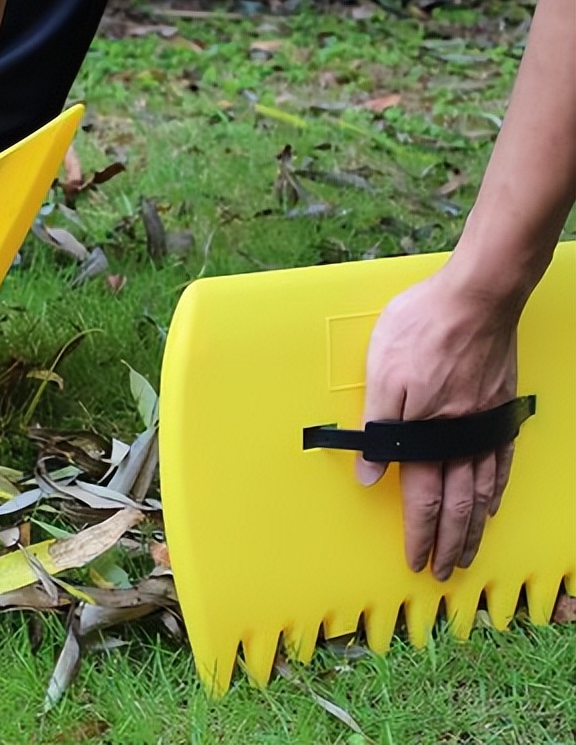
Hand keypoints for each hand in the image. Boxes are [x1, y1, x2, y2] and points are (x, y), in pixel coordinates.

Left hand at [356, 265, 519, 580]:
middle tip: (445, 572)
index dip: (418, 534)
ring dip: (474, 527)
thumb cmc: (421, 327)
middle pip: (456, 506)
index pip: (422, 499)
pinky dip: (497, 490)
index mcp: (426, 433)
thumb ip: (375, 426)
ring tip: (468, 552)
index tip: (416, 560)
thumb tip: (368, 473)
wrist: (475, 297)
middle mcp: (459, 438)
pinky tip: (493, 503)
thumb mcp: (381, 371)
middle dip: (449, 543)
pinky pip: (501, 462)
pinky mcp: (500, 408)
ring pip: (482, 492)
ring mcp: (484, 425)